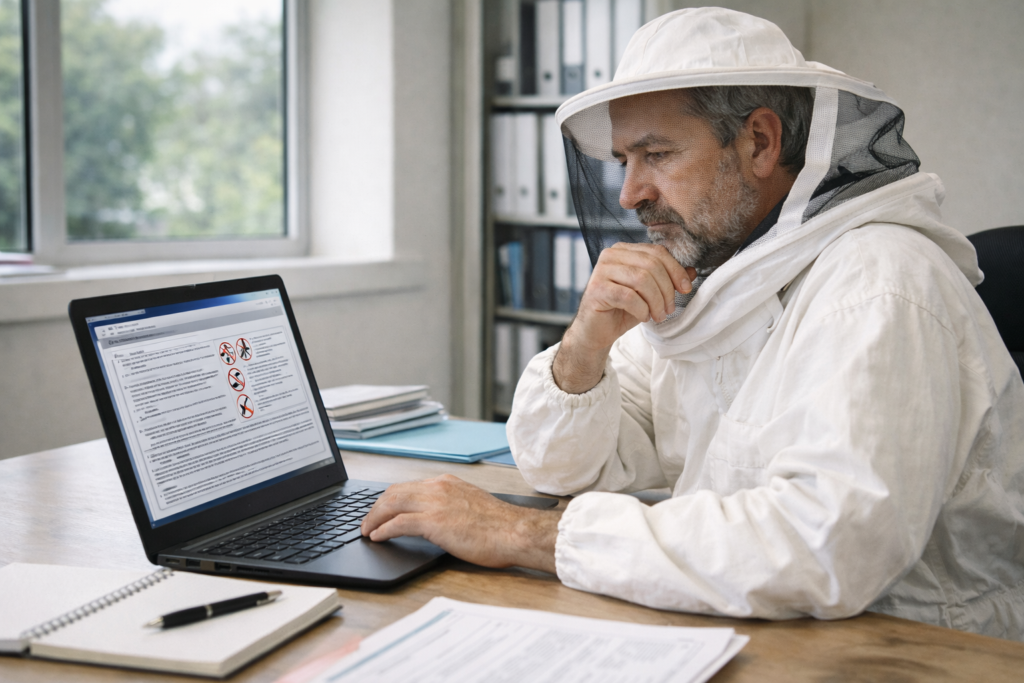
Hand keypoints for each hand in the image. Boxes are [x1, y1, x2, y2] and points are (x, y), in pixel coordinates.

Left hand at [360, 475, 560, 573]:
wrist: (515, 532)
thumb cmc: (500, 526)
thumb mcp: (471, 505)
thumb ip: (451, 505)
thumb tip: (437, 518)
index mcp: (447, 483)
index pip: (409, 486)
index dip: (390, 499)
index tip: (382, 509)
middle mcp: (438, 488)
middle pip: (394, 492)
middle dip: (376, 507)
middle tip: (366, 520)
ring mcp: (435, 503)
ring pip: (392, 504)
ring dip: (374, 517)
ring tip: (366, 529)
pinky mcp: (434, 522)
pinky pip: (399, 523)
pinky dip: (383, 529)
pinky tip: (377, 537)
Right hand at [554, 243, 695, 392]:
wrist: (596, 331)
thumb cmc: (621, 310)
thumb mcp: (650, 294)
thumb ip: (667, 279)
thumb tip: (691, 271)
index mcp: (624, 250)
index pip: (657, 252)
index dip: (676, 270)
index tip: (686, 288)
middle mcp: (610, 255)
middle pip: (651, 265)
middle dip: (666, 289)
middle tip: (669, 309)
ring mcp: (601, 270)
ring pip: (641, 279)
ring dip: (656, 301)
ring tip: (658, 315)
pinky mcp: (596, 289)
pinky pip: (628, 296)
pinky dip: (641, 309)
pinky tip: (642, 317)